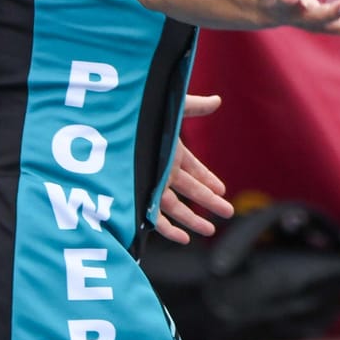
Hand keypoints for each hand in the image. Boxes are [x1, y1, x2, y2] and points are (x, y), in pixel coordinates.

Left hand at [152, 100, 232, 243]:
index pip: (194, 169)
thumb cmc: (139, 118)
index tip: (222, 190)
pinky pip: (156, 217)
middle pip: (191, 190)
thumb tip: (217, 100)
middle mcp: (163, 170)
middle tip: (229, 212)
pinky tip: (183, 239)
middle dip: (210, 201)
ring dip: (194, 220)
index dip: (208, 179)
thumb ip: (194, 107)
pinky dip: (169, 229)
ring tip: (210, 230)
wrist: (110, 131)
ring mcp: (151, 185)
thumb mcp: (171, 108)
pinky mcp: (139, 197)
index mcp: (171, 152)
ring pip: (177, 207)